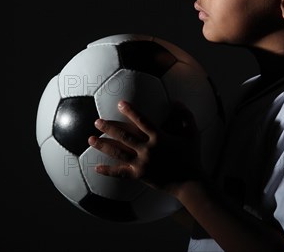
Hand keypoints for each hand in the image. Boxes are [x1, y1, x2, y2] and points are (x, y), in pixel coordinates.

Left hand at [87, 100, 202, 196]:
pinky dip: (108, 171)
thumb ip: (185, 116)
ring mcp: (142, 163)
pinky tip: (96, 168)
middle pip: (124, 136)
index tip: (119, 103)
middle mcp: (148, 149)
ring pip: (118, 152)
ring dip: (103, 145)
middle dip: (109, 127)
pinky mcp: (140, 175)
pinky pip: (121, 173)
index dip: (130, 111)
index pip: (142, 120)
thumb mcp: (192, 134)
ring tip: (90, 139)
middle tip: (96, 121)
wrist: (190, 182)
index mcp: (160, 137)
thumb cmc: (192, 156)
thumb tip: (176, 101)